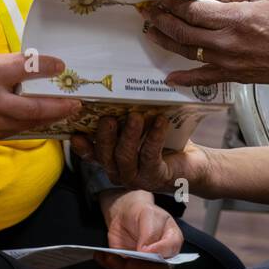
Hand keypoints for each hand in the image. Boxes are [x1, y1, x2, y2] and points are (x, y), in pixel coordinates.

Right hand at [0, 53, 80, 141]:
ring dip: (49, 118)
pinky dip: (32, 124)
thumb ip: (13, 63)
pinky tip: (44, 118)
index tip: (61, 65)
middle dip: (58, 107)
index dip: (46, 67)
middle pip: (32, 108)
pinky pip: (17, 130)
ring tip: (65, 111)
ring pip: (28, 123)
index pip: (24, 69)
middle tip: (75, 103)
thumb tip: (40, 63)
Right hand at [71, 112, 210, 196]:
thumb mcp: (141, 130)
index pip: (91, 154)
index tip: (75, 133)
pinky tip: (160, 121)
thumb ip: (126, 118)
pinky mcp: (156, 176)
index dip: (81, 146)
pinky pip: (150, 156)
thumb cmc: (163, 143)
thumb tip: (118, 90)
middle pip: (105, 155)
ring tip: (135, 116)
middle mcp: (120, 172)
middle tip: (108, 117)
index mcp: (112, 160)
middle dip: (105, 136)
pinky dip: (154, 137)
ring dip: (129, 135)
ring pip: (125, 157)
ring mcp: (137, 178)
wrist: (193, 164)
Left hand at [93, 188, 182, 268]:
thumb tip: (146, 251)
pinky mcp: (130, 267)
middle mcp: (163, 257)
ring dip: (122, 268)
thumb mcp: (147, 214)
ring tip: (109, 256)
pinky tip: (102, 256)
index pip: (171, 253)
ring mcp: (147, 264)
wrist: (126, 213)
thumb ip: (150, 232)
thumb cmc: (141, 211)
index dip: (159, 254)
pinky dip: (110, 266)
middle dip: (141, 268)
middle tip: (128, 261)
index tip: (144, 250)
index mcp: (172, 241)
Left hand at [140, 0, 268, 87]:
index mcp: (236, 17)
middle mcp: (227, 41)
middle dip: (161, 20)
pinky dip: (184, 78)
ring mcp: (228, 61)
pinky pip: (202, 78)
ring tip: (151, 32)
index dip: (171, 4)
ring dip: (165, 41)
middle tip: (148, 13)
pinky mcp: (233, 75)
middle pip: (183, 30)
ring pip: (186, 51)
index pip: (192, 10)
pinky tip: (169, 76)